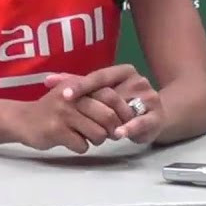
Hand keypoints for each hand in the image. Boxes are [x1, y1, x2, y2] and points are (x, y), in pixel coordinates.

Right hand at [7, 81, 121, 153]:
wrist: (21, 119)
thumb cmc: (52, 110)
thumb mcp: (72, 96)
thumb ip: (95, 99)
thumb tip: (127, 112)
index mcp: (77, 86)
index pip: (110, 95)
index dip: (123, 110)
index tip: (125, 122)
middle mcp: (71, 97)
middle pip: (108, 116)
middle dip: (112, 129)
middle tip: (107, 134)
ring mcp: (62, 114)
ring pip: (98, 134)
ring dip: (97, 140)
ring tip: (85, 137)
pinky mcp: (55, 131)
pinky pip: (82, 145)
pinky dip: (80, 147)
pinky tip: (70, 141)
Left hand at [45, 64, 164, 144]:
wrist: (152, 115)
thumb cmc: (120, 100)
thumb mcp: (99, 90)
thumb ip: (75, 83)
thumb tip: (47, 80)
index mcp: (123, 71)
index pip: (99, 76)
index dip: (81, 85)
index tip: (64, 95)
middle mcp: (138, 81)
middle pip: (111, 93)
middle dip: (92, 105)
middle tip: (73, 112)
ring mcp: (150, 98)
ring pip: (126, 108)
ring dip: (110, 118)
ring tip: (94, 127)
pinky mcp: (157, 116)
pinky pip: (143, 121)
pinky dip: (130, 128)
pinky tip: (119, 133)